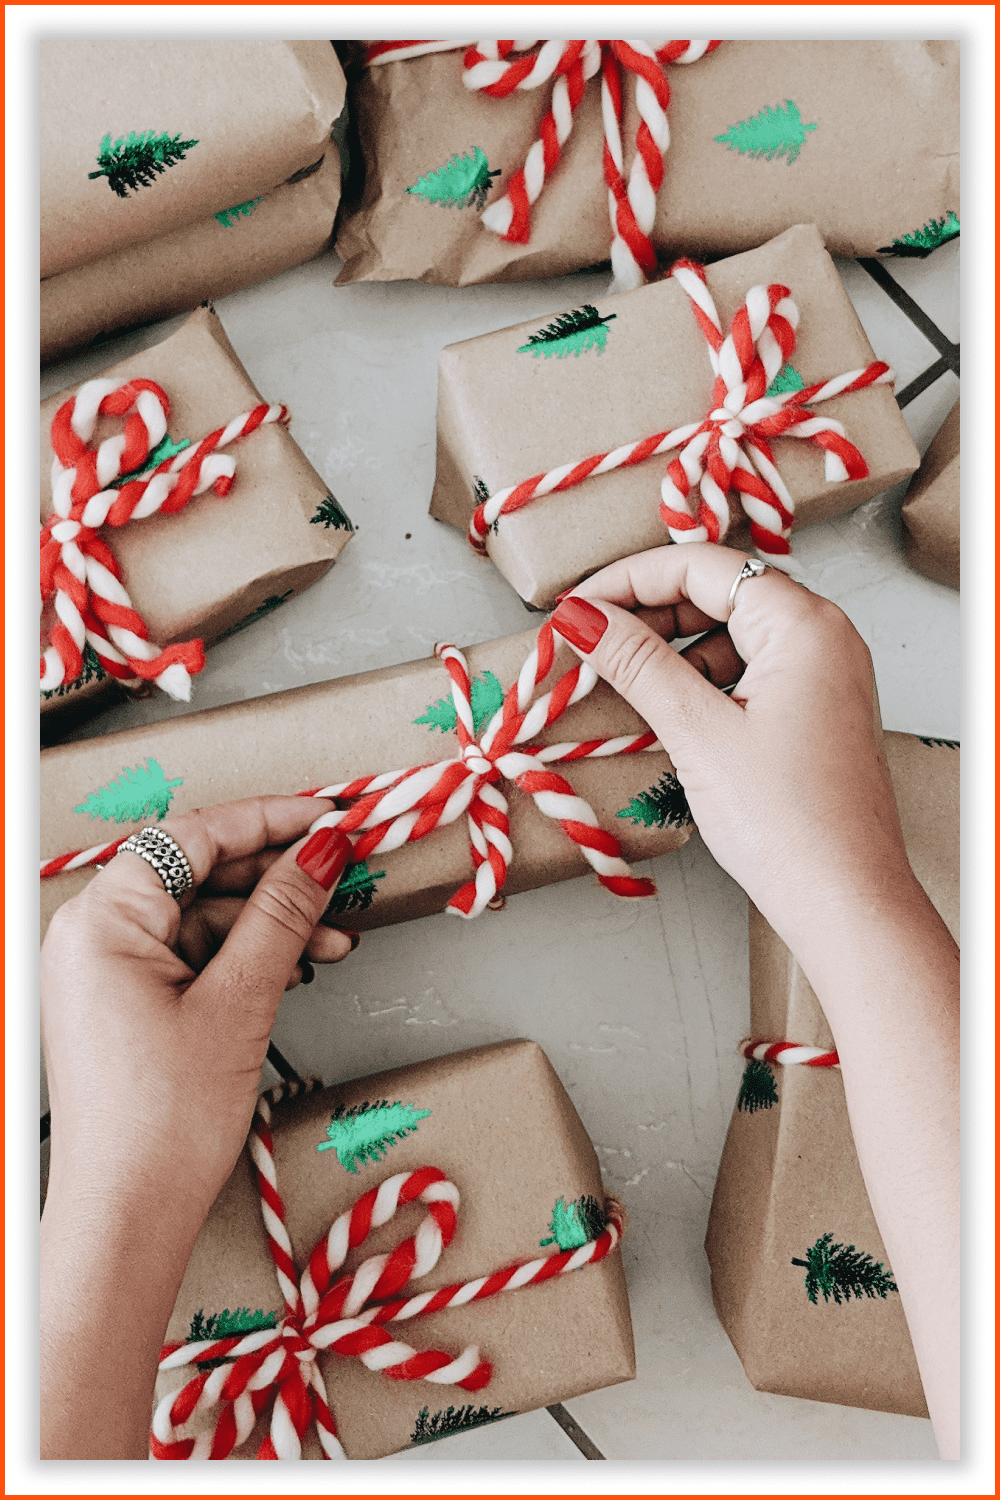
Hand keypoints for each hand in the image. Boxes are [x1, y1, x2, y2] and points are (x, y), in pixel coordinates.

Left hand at [41, 797, 354, 1221]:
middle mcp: (94, 936)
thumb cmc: (162, 1122)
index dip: (269, 820)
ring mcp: (109, 971)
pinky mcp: (129, 1003)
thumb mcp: (240, 1001)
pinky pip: (195, 955)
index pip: (193, 837)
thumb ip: (283, 914)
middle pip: (199, 873)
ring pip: (204, 916)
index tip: (328, 817)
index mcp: (102, 921)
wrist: (131, 1217)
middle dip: (278, 877)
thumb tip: (322, 849)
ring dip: (272, 924)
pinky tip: (298, 967)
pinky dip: (247, 958)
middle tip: (343, 873)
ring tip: (335, 938)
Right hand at [551, 543, 916, 957]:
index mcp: (803, 624)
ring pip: (729, 633)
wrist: (846, 901)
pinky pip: (746, 671)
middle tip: (586, 643)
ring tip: (615, 681)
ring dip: (669, 650)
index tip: (574, 607)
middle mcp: (822, 636)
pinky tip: (660, 709)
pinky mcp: (813, 711)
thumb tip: (581, 615)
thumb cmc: (788, 822)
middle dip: (646, 613)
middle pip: (717, 592)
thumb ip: (636, 663)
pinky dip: (699, 681)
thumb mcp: (697, 732)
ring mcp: (822, 674)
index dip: (627, 580)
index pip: (700, 566)